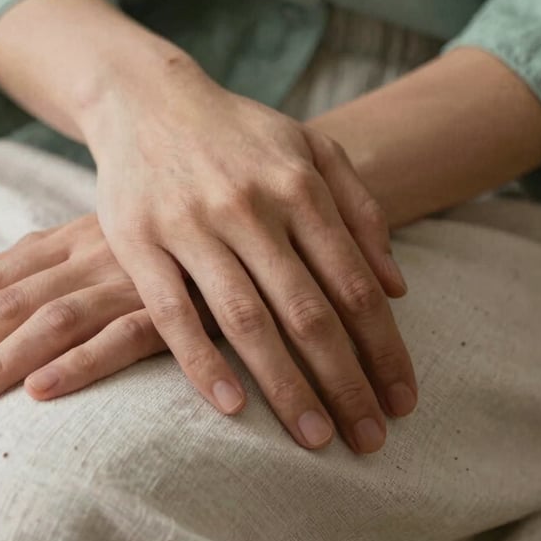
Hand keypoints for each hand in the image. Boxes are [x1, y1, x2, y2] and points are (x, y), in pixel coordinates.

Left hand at [0, 216, 168, 419]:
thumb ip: (52, 255)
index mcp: (71, 237)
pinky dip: (81, 362)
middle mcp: (92, 253)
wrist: (244, 202)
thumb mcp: (107, 233)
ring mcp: (131, 277)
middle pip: (4, 304)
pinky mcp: (176, 306)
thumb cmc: (172, 228)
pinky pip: (124, 335)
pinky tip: (42, 391)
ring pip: (49, 321)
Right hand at [81, 58, 415, 453]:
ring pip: (245, 318)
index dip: (383, 347)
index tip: (401, 398)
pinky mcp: (139, 240)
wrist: (147, 99)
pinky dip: (201, 362)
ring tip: (315, 438)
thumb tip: (398, 287)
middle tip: (371, 440)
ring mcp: (190, 223)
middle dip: (346, 381)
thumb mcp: (309, 147)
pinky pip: (172, 312)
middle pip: (307, 310)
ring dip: (285, 385)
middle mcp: (248, 205)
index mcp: (297, 183)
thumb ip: (360, 208)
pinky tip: (231, 406)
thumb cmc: (237, 132)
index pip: (352, 282)